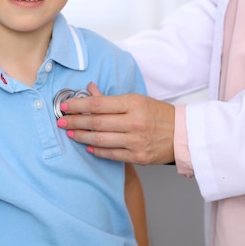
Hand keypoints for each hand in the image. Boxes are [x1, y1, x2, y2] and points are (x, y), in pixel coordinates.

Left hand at [57, 82, 175, 164]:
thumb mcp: (137, 99)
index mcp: (134, 104)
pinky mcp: (138, 156)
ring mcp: (135, 141)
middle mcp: (134, 122)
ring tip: (70, 133)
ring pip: (101, 139)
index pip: (98, 104)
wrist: (183, 134)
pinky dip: (97, 150)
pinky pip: (111, 154)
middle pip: (96, 122)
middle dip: (75, 122)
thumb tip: (90, 89)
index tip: (65, 106)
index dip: (78, 105)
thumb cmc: (159, 114)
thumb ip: (111, 98)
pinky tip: (88, 146)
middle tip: (61, 121)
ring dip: (82, 137)